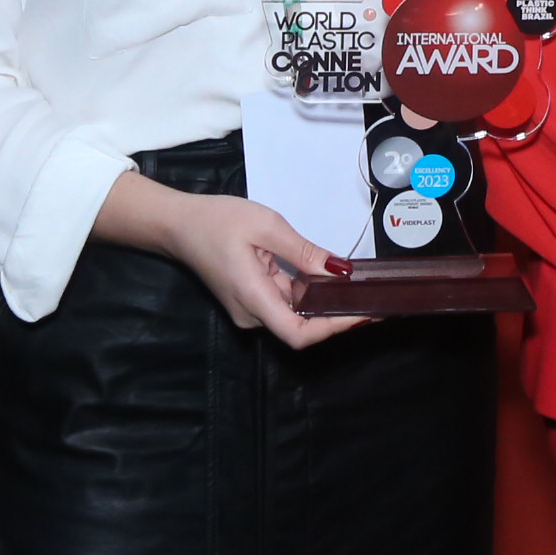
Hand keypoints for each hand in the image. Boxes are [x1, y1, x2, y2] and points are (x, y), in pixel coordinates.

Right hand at [93, 172, 364, 348]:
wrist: (178, 223)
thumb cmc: (218, 221)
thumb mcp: (266, 227)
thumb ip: (304, 251)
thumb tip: (340, 271)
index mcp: (254, 298)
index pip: (299, 334)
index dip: (334, 329)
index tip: (365, 314)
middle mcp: (252, 314)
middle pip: (301, 327)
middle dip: (339, 316)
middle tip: (377, 299)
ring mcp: (250, 309)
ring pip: (295, 314)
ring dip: (326, 304)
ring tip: (363, 287)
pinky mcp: (250, 299)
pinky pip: (285, 302)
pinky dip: (310, 294)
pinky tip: (331, 279)